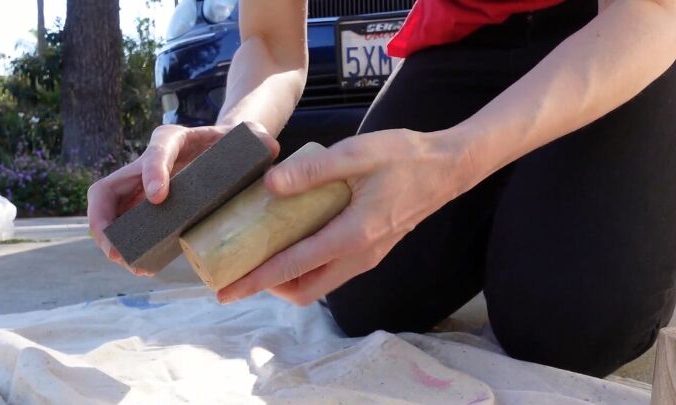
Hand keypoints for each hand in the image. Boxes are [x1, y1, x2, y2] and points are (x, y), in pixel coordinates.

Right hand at [87, 123, 278, 275]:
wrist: (228, 152)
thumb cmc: (235, 145)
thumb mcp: (249, 137)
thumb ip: (259, 139)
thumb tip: (269, 151)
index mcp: (174, 140)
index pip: (157, 148)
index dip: (153, 171)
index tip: (159, 197)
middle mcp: (150, 162)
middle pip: (110, 186)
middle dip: (105, 218)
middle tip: (116, 249)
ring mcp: (144, 186)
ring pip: (111, 210)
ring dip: (111, 239)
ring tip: (130, 263)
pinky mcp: (149, 206)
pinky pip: (127, 225)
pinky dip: (128, 245)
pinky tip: (141, 266)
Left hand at [217, 128, 476, 304]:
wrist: (447, 167)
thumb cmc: (403, 157)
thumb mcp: (355, 154)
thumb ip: (311, 171)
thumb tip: (269, 186)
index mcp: (351, 236)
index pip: (293, 267)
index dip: (256, 280)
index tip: (227, 290)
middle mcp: (359, 257)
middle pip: (304, 290)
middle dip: (269, 287)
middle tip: (242, 268)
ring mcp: (368, 257)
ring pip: (319, 284)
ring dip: (289, 278)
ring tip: (263, 254)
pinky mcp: (373, 251)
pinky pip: (333, 271)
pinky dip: (308, 266)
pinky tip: (296, 239)